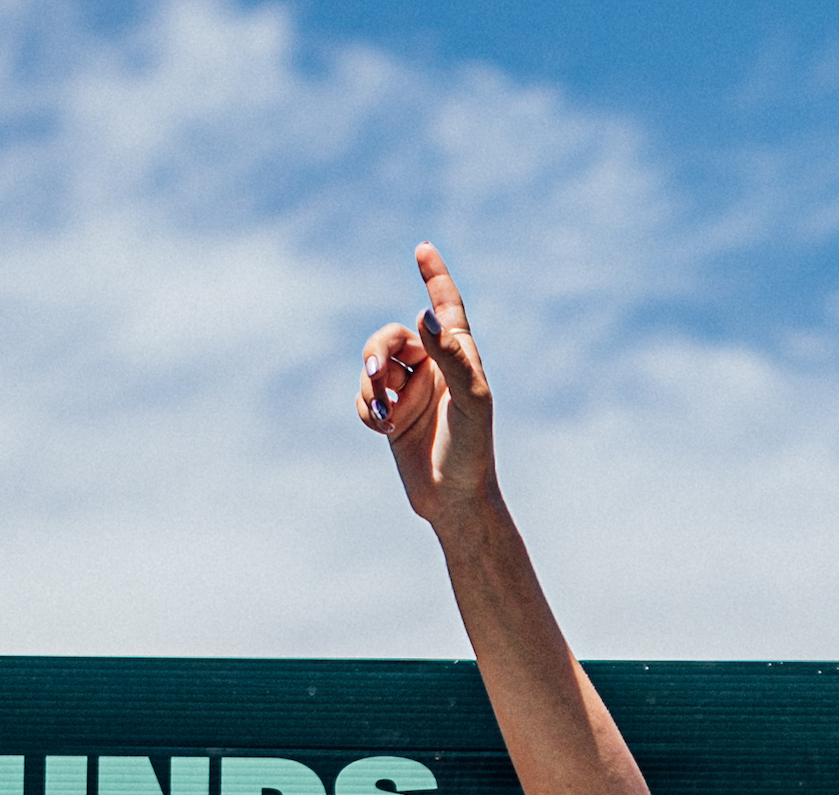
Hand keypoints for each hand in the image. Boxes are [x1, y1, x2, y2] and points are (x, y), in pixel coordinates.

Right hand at [360, 242, 498, 524]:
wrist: (454, 501)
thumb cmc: (472, 451)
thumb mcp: (470, 401)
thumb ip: (450, 356)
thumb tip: (423, 314)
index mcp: (458, 356)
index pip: (445, 306)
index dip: (434, 277)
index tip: (423, 248)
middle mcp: (433, 368)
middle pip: (391, 336)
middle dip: (377, 352)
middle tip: (377, 375)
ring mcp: (410, 391)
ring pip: (373, 366)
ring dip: (372, 387)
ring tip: (385, 415)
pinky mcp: (391, 414)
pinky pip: (367, 397)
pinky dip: (369, 410)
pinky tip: (383, 429)